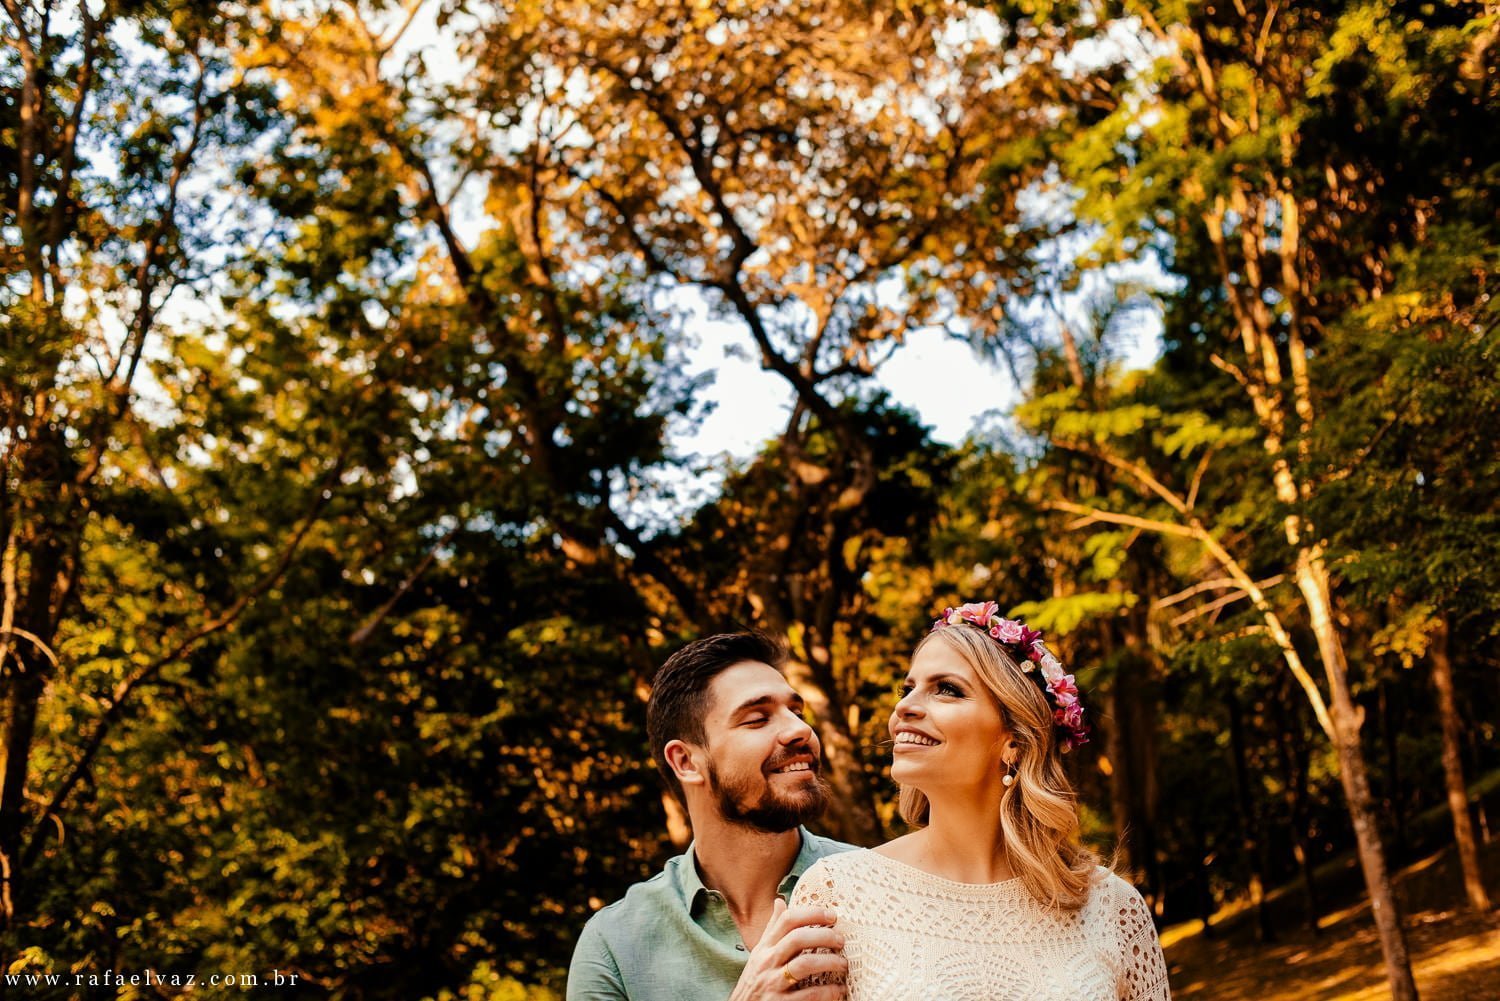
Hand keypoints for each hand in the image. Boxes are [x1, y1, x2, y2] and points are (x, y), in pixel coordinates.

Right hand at [727, 898, 846, 1000]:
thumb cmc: (755, 981)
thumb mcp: (759, 954)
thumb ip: (772, 929)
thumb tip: (780, 901)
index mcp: (765, 947)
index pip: (787, 920)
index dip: (812, 913)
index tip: (832, 915)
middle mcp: (767, 961)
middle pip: (797, 938)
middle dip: (824, 936)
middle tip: (841, 940)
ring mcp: (772, 983)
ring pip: (804, 964)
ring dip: (829, 962)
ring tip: (843, 964)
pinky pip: (809, 994)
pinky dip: (828, 992)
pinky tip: (838, 990)